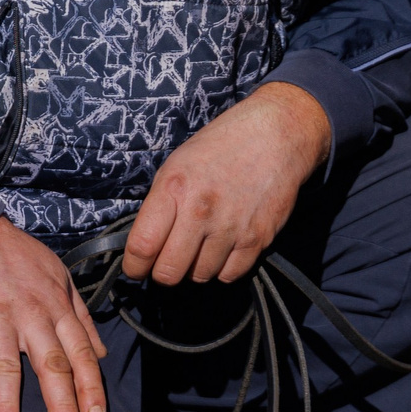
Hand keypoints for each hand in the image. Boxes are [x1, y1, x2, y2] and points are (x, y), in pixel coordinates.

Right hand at [0, 216, 107, 411]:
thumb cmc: (14, 254)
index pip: (79, 352)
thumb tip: (100, 351)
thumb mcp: (58, 276)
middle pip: (49, 363)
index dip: (89, 386)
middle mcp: (30, 314)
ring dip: (6, 401)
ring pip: (4, 364)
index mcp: (56, 306)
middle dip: (60, 401)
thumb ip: (79, 315)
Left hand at [123, 82, 332, 285]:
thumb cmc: (222, 146)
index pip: (141, 247)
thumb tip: (146, 245)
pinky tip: (224, 247)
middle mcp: (201, 210)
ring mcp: (231, 227)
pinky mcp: (258, 237)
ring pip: (200, 276)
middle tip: (170, 260)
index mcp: (174, 188)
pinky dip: (224, 267)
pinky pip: (230, 274)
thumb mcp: (177, 163)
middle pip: (168, 273)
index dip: (134, 266)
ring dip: (197, 267)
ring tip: (202, 245)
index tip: (137, 268)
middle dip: (164, 272)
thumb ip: (160, 204)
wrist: (276, 135)